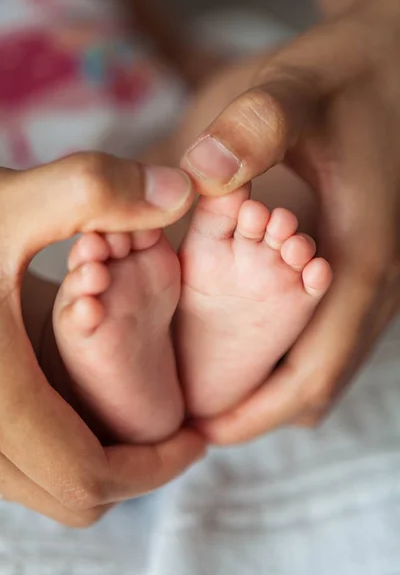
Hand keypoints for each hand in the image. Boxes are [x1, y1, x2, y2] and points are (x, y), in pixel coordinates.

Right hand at [0, 152, 203, 525]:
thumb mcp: (7, 201)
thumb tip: (176, 190)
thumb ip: (94, 191)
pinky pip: (11, 460)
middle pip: (66, 493)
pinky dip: (52, 444)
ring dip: (90, 459)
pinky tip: (72, 396)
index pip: (87, 478)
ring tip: (131, 415)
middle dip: (130, 470)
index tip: (196, 440)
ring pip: (35, 482)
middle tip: (172, 433)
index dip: (154, 468)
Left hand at [180, 0, 399, 442]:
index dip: (257, 411)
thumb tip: (201, 177)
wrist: (393, 62)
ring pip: (330, 362)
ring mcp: (381, 278)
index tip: (203, 431)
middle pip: (321, 380)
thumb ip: (258, 125)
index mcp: (364, 256)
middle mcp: (381, 281)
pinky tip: (249, 341)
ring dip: (274, 384)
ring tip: (213, 387)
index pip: (314, 371)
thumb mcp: (298, 86)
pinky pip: (333, 334)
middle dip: (260, 407)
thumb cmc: (345, 75)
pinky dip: (291, 353)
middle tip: (196, 417)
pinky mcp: (370, 265)